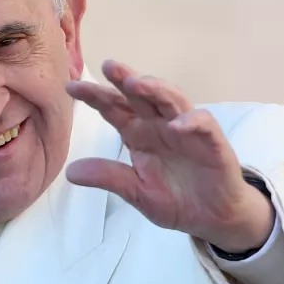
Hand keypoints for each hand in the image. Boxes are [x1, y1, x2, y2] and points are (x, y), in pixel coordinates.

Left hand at [65, 60, 273, 252]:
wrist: (212, 218)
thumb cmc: (176, 199)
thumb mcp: (136, 192)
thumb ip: (109, 178)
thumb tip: (70, 172)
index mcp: (139, 134)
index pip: (114, 108)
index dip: (95, 96)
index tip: (71, 87)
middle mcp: (160, 125)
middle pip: (141, 95)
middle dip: (125, 78)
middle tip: (109, 65)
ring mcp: (187, 130)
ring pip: (171, 99)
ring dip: (155, 89)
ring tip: (135, 82)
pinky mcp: (212, 142)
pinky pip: (203, 124)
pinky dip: (191, 121)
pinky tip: (175, 124)